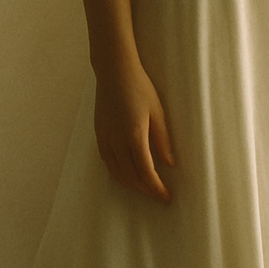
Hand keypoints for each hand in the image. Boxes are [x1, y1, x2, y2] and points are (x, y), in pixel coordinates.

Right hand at [93, 60, 175, 201]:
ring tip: (145, 188)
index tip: (166, 196)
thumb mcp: (158, 112)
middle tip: (158, 195)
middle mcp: (116, 140)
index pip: (146, 171)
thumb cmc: (140, 87)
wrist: (114, 70)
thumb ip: (163, 140)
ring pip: (116, 172)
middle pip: (130, 176)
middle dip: (145, 189)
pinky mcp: (98, 133)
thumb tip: (170, 164)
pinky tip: (126, 174)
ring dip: (131, 184)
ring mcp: (105, 137)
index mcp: (134, 135)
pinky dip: (117, 173)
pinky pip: (107, 161)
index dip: (156, 187)